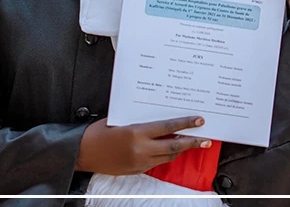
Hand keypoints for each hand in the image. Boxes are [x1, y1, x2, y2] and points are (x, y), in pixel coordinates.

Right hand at [76, 116, 211, 174]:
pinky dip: (165, 156)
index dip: (185, 124)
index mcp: (136, 133)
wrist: (82, 152)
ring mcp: (139, 162)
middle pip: (173, 147)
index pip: (167, 128)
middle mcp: (140, 149)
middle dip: (192, 143)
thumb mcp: (120, 120)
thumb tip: (160, 120)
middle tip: (206, 140)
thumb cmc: (98, 132)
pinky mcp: (136, 170)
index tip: (199, 121)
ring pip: (167, 157)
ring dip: (180, 150)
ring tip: (192, 144)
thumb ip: (140, 121)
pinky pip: (156, 163)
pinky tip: (170, 150)